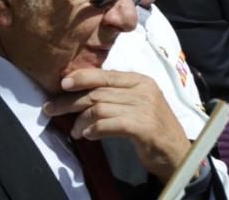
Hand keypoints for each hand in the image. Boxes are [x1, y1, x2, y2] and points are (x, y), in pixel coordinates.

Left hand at [46, 69, 190, 183]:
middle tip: (52, 109)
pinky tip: (87, 136)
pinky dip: (94, 130)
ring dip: (80, 121)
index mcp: (141, 81)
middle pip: (98, 92)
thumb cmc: (153, 129)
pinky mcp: (143, 127)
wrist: (177, 153)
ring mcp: (145, 108)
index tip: (62, 84)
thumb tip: (83, 96)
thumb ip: (117, 97)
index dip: (82, 78)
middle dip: (70, 101)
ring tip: (75, 131)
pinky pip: (109, 124)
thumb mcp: (137, 106)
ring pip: (100, 108)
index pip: (106, 75)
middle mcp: (144, 90)